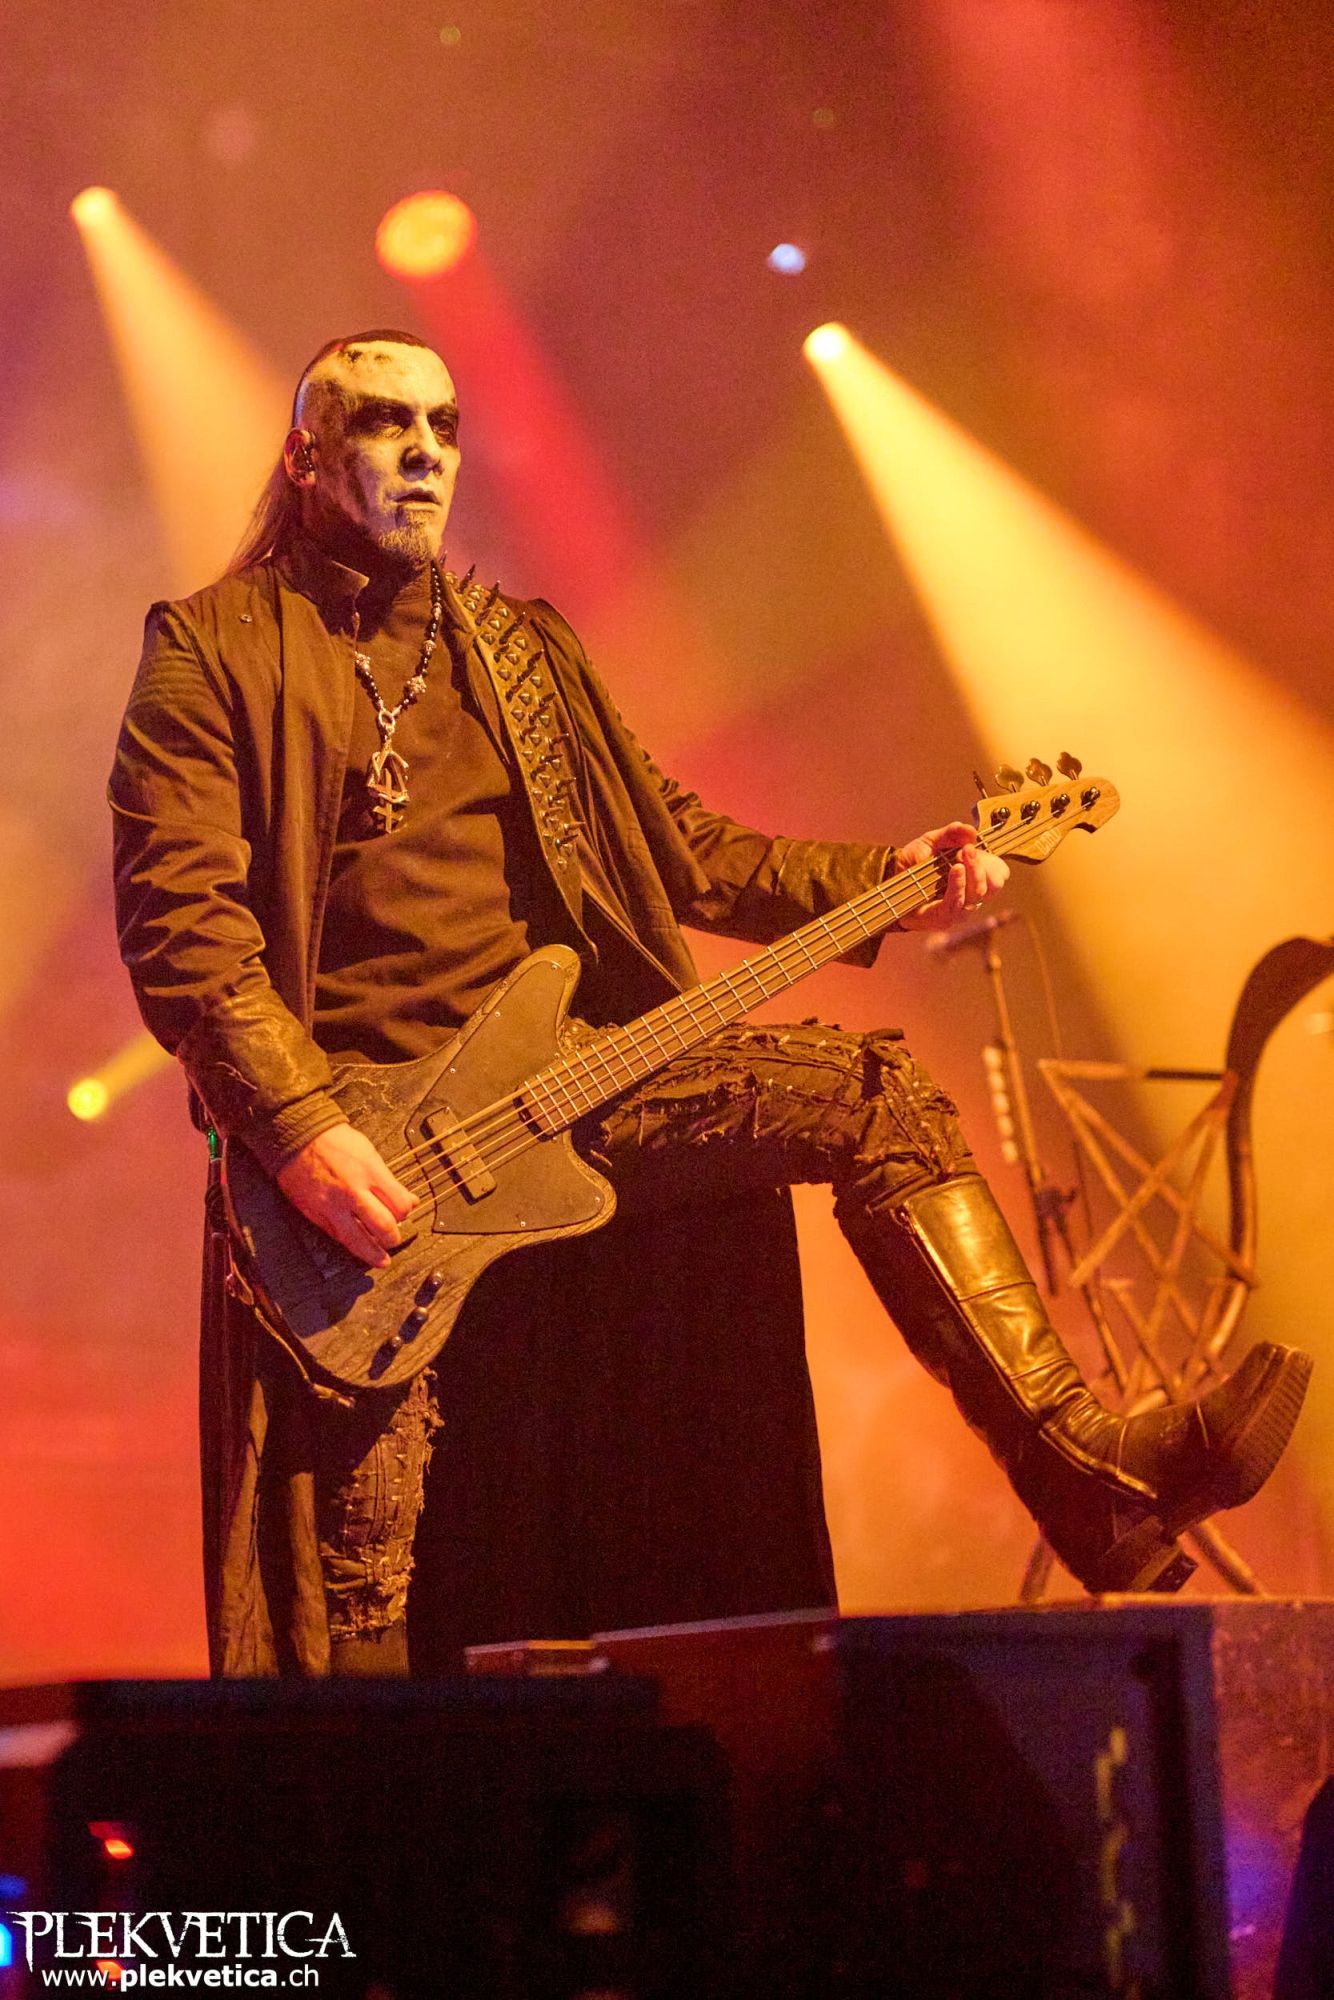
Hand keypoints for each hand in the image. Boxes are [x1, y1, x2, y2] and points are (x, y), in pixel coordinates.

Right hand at [276, 1122, 416, 1268]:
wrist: (297, 1136)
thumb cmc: (332, 1140)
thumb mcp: (369, 1152)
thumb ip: (388, 1179)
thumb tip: (408, 1198)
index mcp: (370, 1173)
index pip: (400, 1205)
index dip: (406, 1213)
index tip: (405, 1214)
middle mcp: (353, 1192)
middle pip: (383, 1227)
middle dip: (393, 1238)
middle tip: (394, 1239)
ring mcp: (333, 1205)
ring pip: (358, 1241)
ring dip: (373, 1254)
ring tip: (382, 1260)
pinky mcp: (316, 1214)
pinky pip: (337, 1236)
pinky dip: (350, 1244)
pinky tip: (358, 1248)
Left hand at [892, 821, 1009, 931]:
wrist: (890, 878)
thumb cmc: (915, 863)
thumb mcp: (932, 841)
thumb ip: (951, 833)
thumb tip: (970, 830)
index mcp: (973, 877)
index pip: (999, 876)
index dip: (996, 865)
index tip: (981, 850)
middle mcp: (970, 895)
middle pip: (991, 886)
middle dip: (981, 866)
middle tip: (968, 850)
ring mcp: (959, 909)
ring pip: (976, 895)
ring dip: (972, 874)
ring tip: (962, 859)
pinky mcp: (944, 918)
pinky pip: (957, 904)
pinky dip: (958, 886)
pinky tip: (956, 871)